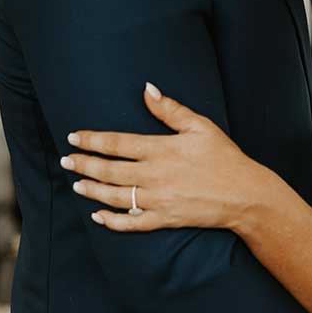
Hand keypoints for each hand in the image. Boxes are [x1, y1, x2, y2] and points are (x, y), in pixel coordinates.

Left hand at [62, 83, 266, 232]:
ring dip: (92, 190)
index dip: (92, 140)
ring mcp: (158, 200)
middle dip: (84, 164)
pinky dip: (112, 222)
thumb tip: (147, 89)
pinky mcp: (165, 220)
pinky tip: (98, 217)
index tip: (73, 137)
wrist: (245, 195)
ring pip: (115, 197)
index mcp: (162, 150)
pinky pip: (131, 223)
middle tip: (66, 160)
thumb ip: (170, 109)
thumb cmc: (224, 157)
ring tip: (76, 183)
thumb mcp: (201, 125)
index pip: (117, 143)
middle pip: (109, 170)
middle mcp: (155, 176)